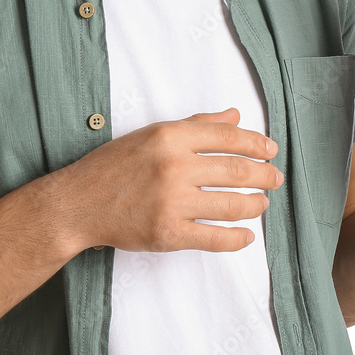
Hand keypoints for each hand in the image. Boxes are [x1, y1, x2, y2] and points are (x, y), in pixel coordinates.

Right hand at [58, 107, 283, 254]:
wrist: (79, 202)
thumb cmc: (114, 165)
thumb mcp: (152, 133)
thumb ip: (196, 124)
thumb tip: (234, 116)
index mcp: (171, 136)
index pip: (227, 137)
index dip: (256, 144)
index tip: (271, 150)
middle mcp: (174, 167)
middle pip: (236, 170)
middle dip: (264, 175)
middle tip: (275, 178)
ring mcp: (172, 202)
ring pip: (231, 204)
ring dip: (254, 205)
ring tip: (262, 203)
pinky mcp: (168, 233)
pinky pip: (214, 238)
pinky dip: (236, 238)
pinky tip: (246, 235)